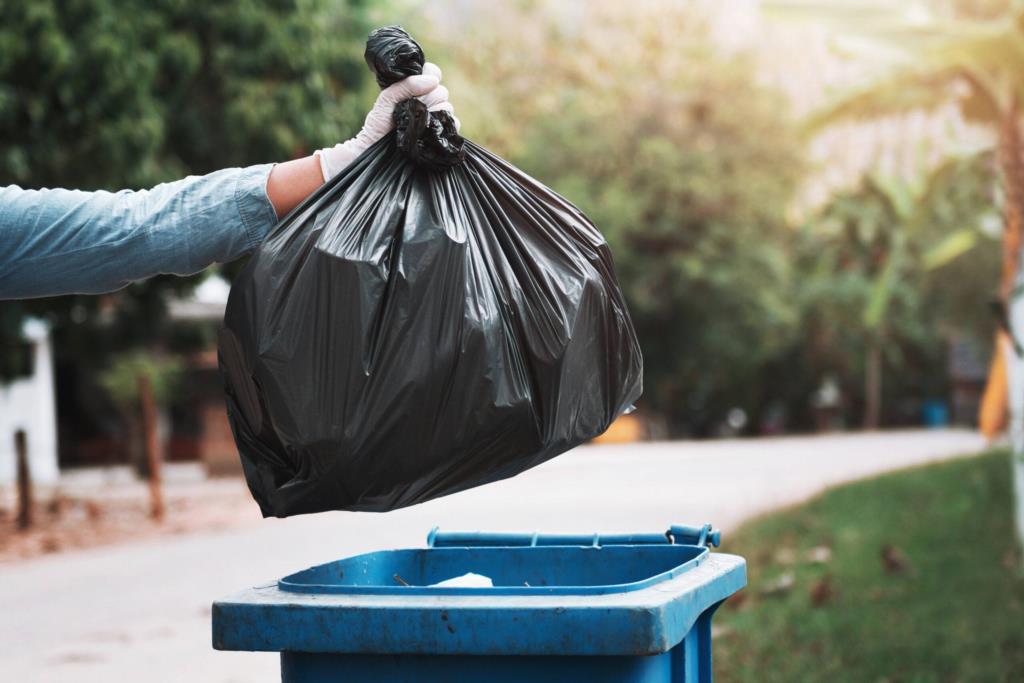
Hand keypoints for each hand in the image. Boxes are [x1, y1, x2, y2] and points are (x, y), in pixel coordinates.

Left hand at [316, 62, 456, 180]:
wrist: (376, 152)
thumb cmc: (378, 125)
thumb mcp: (387, 99)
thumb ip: (405, 85)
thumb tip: (432, 81)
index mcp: (415, 90)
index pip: (433, 73)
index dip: (432, 75)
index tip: (426, 83)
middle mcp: (427, 102)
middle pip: (442, 90)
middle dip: (430, 97)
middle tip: (415, 108)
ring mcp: (435, 119)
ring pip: (448, 106)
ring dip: (435, 111)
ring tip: (419, 122)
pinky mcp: (440, 135)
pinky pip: (454, 124)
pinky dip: (446, 124)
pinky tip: (432, 129)